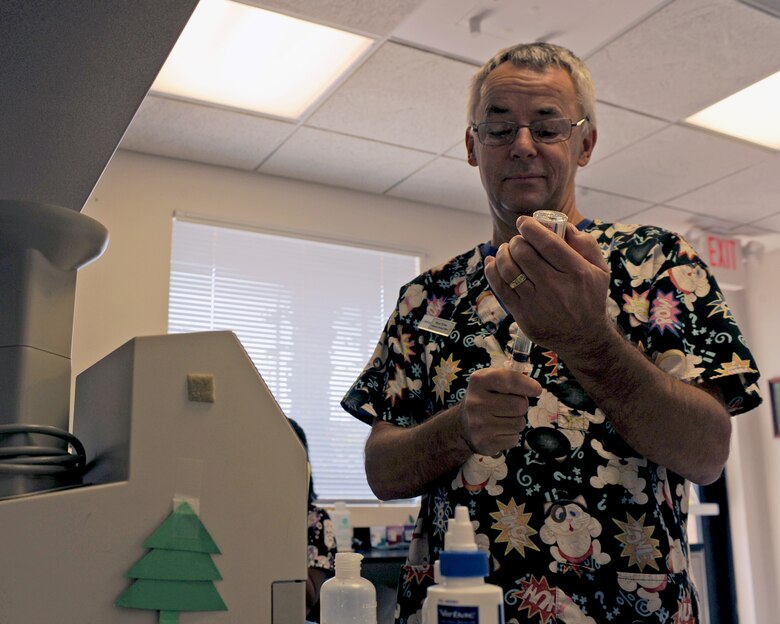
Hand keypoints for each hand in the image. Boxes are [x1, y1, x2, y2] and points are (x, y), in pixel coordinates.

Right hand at [457, 367, 540, 454]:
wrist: (463, 425)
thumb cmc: (485, 398)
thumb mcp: (491, 381)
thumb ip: (511, 378)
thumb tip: (535, 388)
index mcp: (478, 381)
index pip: (509, 380)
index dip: (526, 385)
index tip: (537, 390)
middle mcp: (476, 402)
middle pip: (520, 405)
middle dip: (521, 405)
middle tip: (510, 406)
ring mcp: (479, 424)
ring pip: (520, 423)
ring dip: (517, 421)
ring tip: (503, 418)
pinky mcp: (485, 443)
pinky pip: (514, 439)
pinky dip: (511, 435)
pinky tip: (499, 431)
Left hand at [484, 218, 610, 357]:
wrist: (583, 338)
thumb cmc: (589, 298)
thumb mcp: (600, 270)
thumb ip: (587, 244)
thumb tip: (564, 225)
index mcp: (576, 272)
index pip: (548, 243)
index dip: (530, 228)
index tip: (523, 222)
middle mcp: (556, 287)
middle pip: (524, 253)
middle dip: (516, 241)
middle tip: (517, 240)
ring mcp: (537, 302)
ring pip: (509, 269)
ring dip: (502, 253)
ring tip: (505, 250)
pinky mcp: (523, 314)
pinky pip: (500, 288)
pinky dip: (492, 271)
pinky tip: (493, 262)